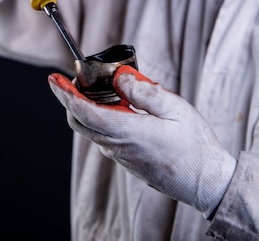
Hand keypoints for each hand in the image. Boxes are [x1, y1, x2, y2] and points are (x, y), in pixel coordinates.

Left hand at [48, 65, 236, 215]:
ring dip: (88, 106)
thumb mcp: (176, 109)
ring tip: (101, 85)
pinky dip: (101, 117)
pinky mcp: (126, 160)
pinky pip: (104, 135)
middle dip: (70, 97)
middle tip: (76, 77)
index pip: (84, 112)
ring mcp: (120, 156)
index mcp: (127, 132)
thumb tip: (120, 77)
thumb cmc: (195, 145)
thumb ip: (145, 92)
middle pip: (79, 121)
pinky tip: (119, 105)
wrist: (205, 182)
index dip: (64, 94)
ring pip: (91, 128)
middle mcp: (117, 146)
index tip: (53, 78)